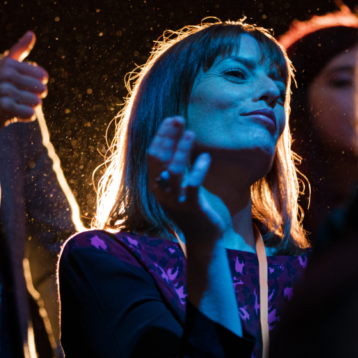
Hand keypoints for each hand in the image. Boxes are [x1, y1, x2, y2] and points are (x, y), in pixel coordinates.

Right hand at [0, 32, 49, 132]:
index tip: (25, 88)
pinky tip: (13, 115)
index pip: (41, 75)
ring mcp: (4, 89)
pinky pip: (30, 113)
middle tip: (18, 99)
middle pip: (41, 88)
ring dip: (29, 107)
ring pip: (37, 102)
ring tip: (15, 106)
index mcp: (8, 64)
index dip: (38, 84)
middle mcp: (5, 74)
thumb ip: (18, 51)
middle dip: (35, 97)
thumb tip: (31, 33)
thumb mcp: (2, 66)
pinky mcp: (3, 106)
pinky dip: (25, 116)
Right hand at [147, 117, 223, 243]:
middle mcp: (161, 193)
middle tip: (180, 119)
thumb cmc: (194, 207)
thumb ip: (179, 165)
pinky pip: (193, 184)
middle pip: (158, 158)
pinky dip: (198, 168)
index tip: (173, 119)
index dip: (161, 135)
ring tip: (191, 133)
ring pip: (173, 170)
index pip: (152, 155)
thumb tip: (181, 138)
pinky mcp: (192, 207)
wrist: (205, 238)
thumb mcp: (182, 184)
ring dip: (181, 149)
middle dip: (167, 137)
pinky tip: (205, 157)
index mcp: (156, 185)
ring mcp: (175, 201)